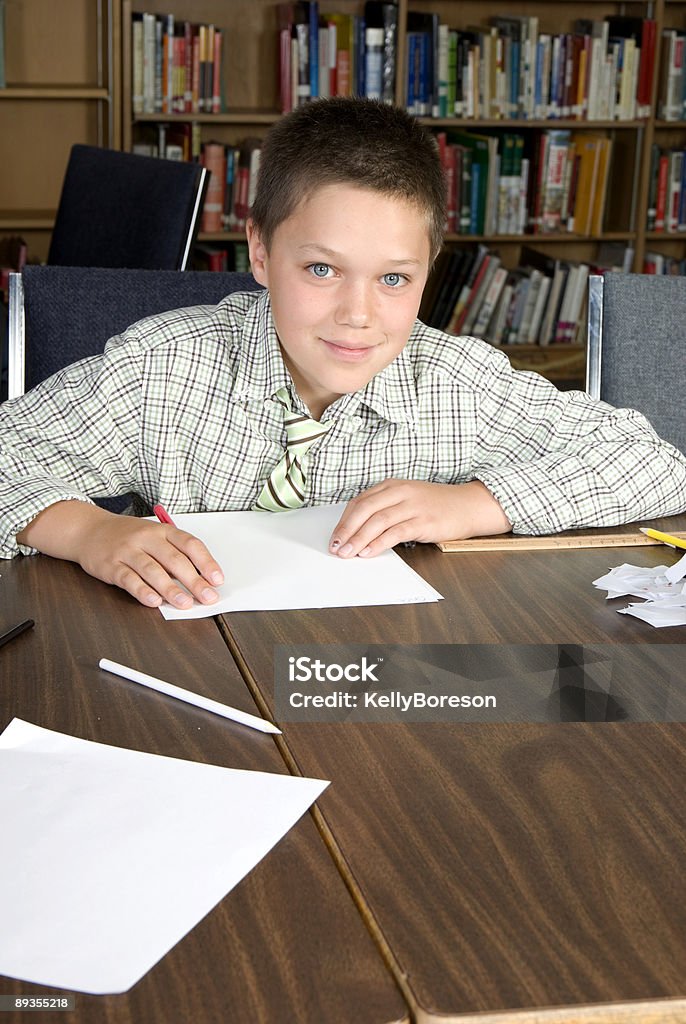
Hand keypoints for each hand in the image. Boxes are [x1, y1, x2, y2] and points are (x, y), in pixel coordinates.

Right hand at [17, 501, 223, 608]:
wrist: (89, 530)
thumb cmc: (129, 537)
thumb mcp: (154, 536)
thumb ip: (174, 555)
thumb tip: (200, 581)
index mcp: (163, 531)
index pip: (190, 544)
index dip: (206, 562)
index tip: (217, 580)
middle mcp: (146, 538)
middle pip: (174, 559)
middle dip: (193, 580)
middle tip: (207, 597)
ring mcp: (127, 551)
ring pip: (152, 570)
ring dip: (171, 588)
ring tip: (185, 603)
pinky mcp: (111, 566)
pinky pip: (129, 579)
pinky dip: (142, 591)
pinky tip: (154, 601)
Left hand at [329, 479, 511, 558]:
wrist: (469, 505)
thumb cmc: (436, 505)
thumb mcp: (407, 500)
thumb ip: (385, 509)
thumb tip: (358, 530)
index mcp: (392, 486)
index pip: (360, 502)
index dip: (344, 520)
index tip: (334, 536)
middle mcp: (400, 492)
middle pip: (364, 510)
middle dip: (346, 530)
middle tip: (335, 546)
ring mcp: (412, 506)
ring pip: (377, 521)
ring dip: (358, 539)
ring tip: (347, 553)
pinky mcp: (424, 521)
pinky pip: (396, 532)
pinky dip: (379, 543)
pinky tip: (368, 552)